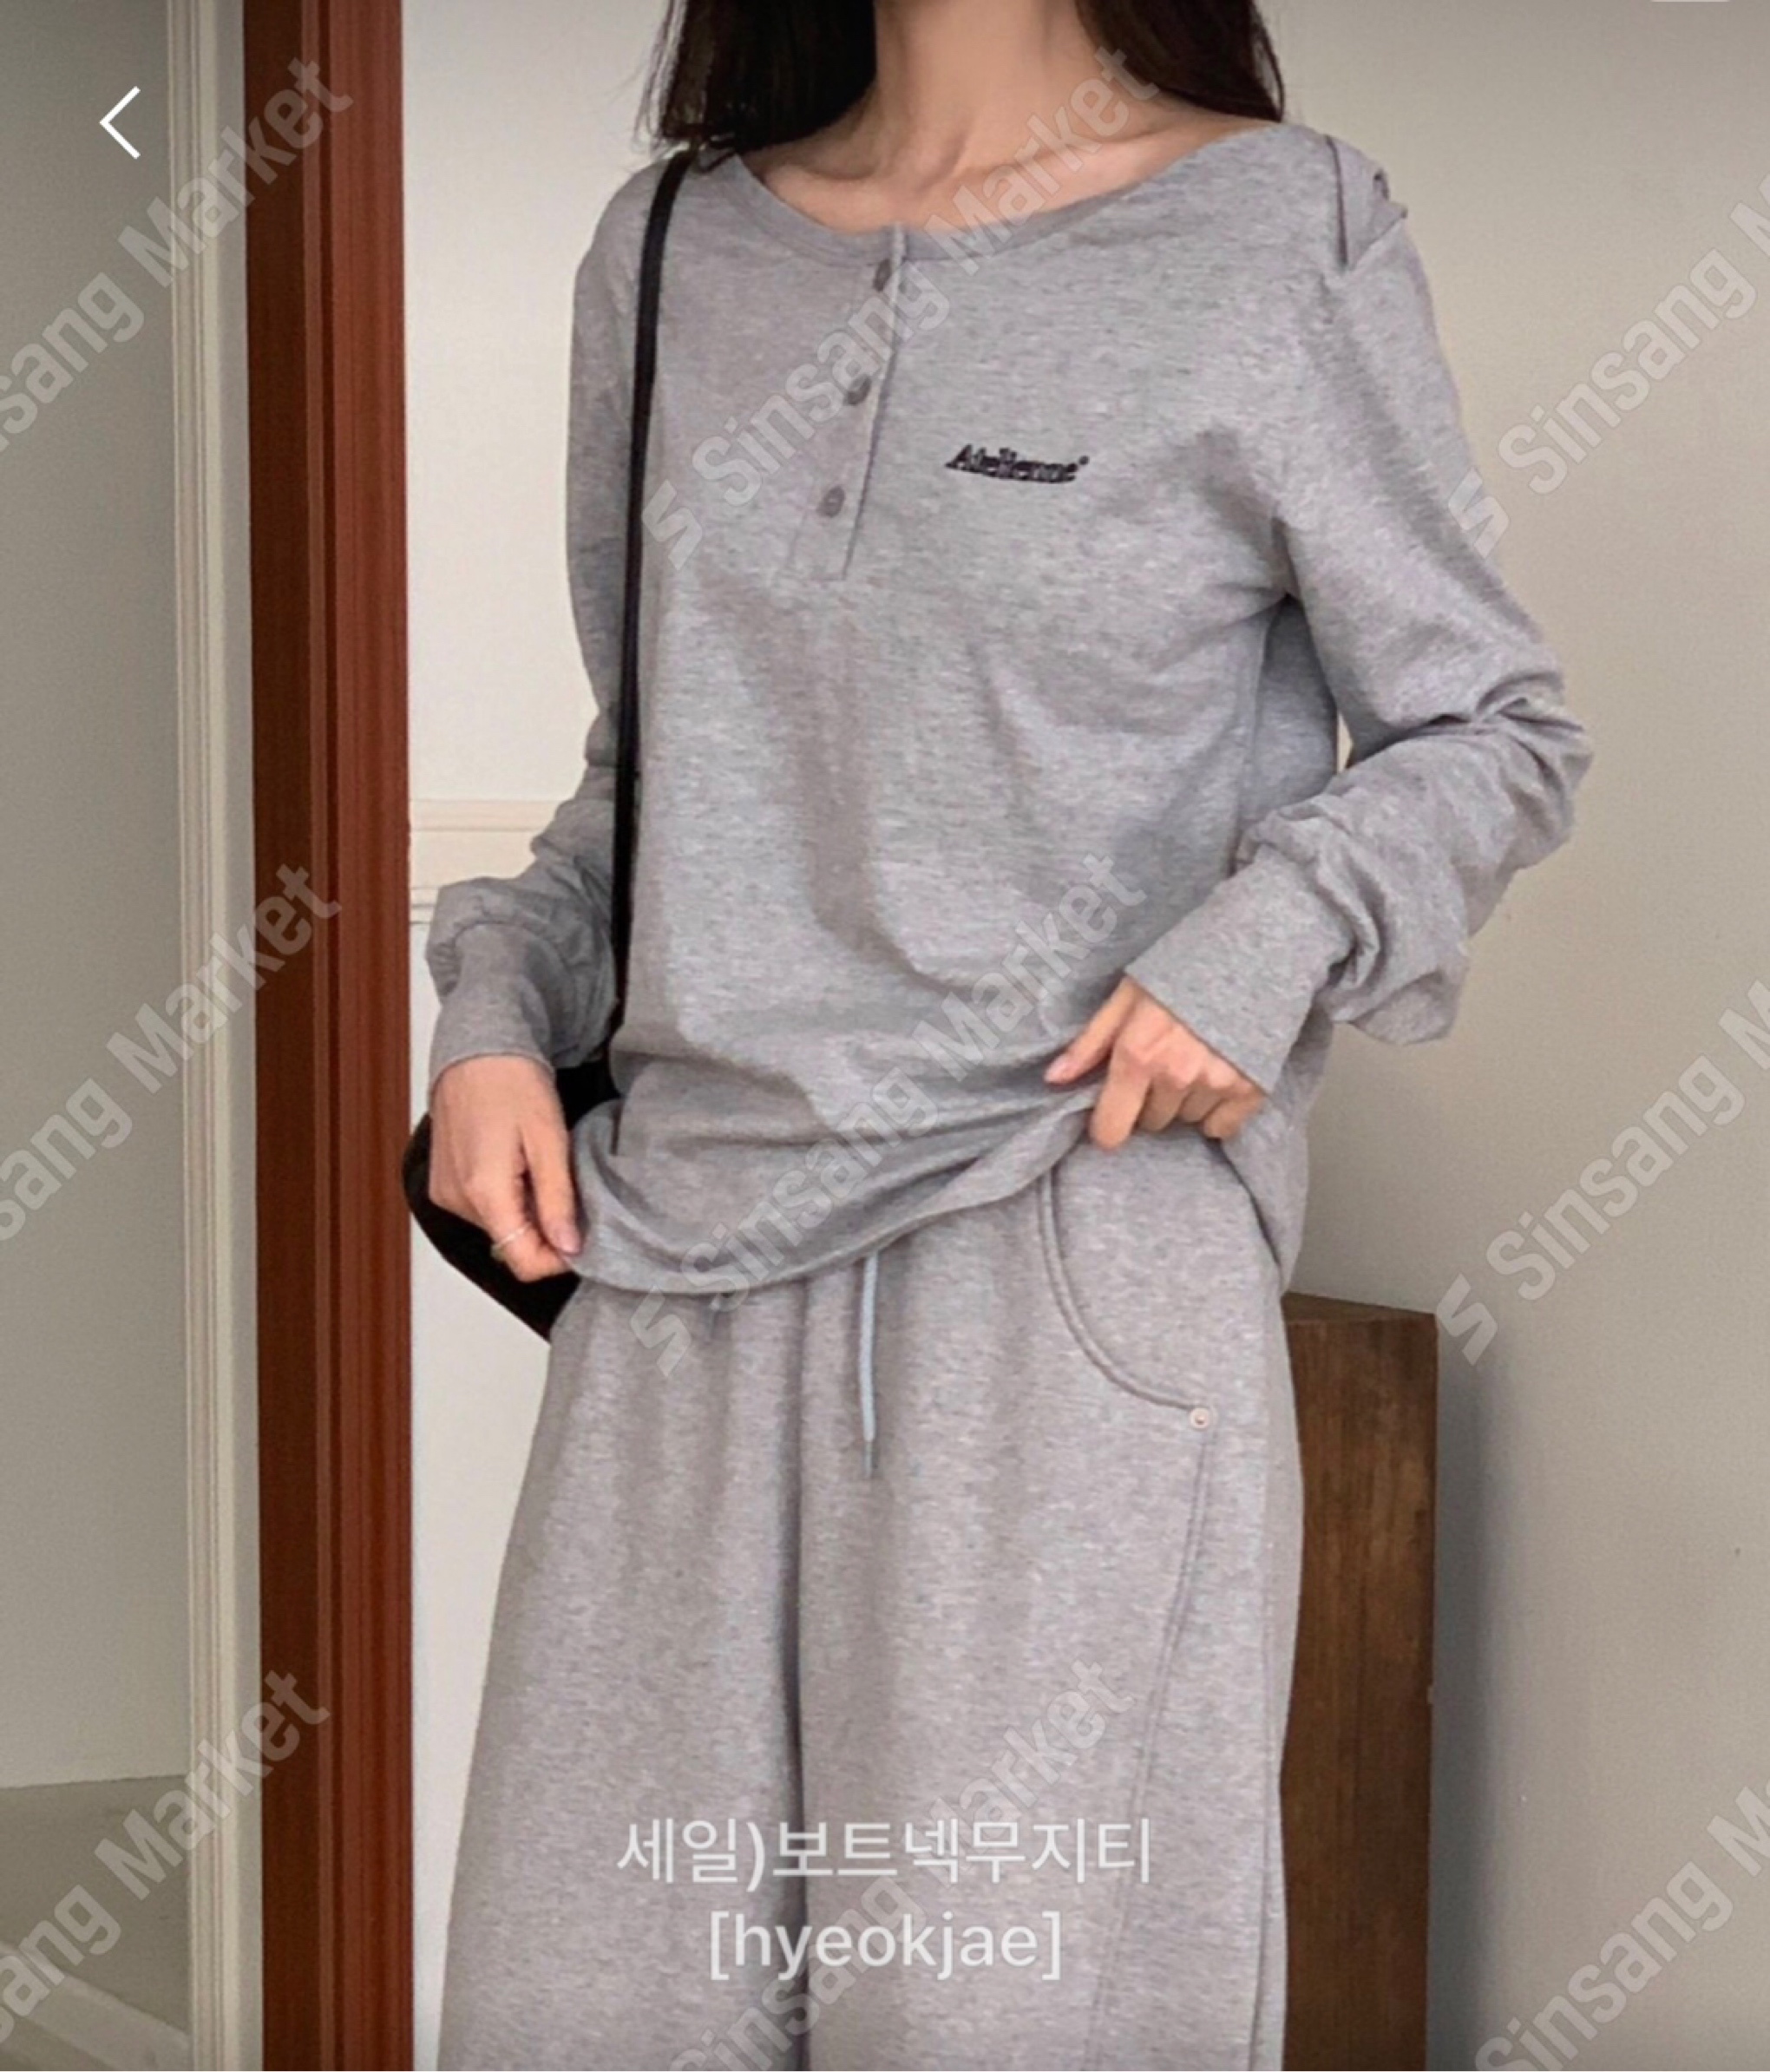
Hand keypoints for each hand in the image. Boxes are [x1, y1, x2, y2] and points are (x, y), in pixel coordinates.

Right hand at [429, 1056, 581, 1279]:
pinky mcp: (442, 1184)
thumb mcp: (550, 1140)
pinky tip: (517, 1164)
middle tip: (565, 1187)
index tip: (581, 1237)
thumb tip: (569, 1248)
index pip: (521, 1261)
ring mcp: (445, 1193)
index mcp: (484, 1192)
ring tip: (538, 1168)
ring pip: (498, 1227)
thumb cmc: (513, 1083)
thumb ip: (557, 1199)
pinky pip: (482, 1209)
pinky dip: (506, 1198)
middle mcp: (456, 1200)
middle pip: (511, 1244)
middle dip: (544, 1229)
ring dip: (525, 1211)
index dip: (556, 1259)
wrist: (477, 1050)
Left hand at [1045, 978, 1265, 1148]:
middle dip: (1151, 1101)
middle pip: (1151, 1122)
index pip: (1111, 1128)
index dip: (1108, 1126)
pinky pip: (1222, 1127)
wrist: (1250, 953)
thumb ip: (1090, 1042)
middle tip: (1163, 1066)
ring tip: (1194, 1062)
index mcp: (1138, 1055)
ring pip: (1186, 1121)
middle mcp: (1175, 1076)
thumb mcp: (1126, 996)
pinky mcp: (1250, 1089)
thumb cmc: (1180, 970)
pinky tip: (1218, 1078)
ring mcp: (1215, 1085)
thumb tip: (1053, 1079)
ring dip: (1184, 1102)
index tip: (1113, 1115)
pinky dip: (1218, 1112)